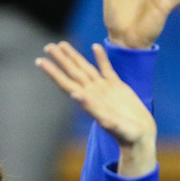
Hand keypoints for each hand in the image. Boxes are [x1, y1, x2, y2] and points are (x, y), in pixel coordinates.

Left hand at [38, 41, 156, 176]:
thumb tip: (75, 95)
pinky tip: (95, 46)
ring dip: (74, 56)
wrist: (139, 135)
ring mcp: (104, 88)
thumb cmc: (125, 135)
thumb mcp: (109, 123)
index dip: (53, 72)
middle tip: (48, 46)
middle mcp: (92, 93)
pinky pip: (106, 68)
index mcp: (87, 101)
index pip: (65, 83)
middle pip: (73, 72)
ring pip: (86, 68)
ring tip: (62, 44)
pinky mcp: (117, 86)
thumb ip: (92, 109)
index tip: (39, 61)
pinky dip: (101, 57)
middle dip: (60, 59)